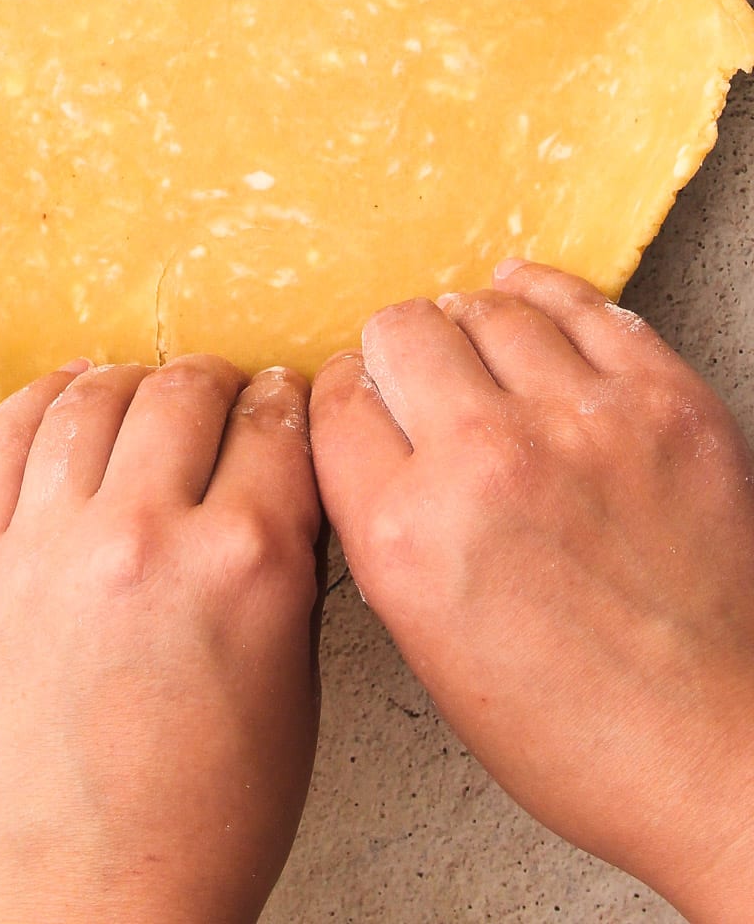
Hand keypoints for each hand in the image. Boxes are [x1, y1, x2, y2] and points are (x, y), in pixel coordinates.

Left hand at [0, 355, 324, 923]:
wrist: (90, 904)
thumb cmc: (205, 817)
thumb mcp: (291, 680)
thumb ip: (288, 560)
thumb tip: (274, 464)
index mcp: (243, 565)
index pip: (273, 425)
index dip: (282, 400)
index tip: (278, 397)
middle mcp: (142, 538)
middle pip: (181, 394)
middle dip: (211, 383)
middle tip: (214, 393)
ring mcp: (43, 550)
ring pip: (87, 401)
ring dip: (125, 384)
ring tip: (137, 393)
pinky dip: (36, 405)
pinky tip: (61, 397)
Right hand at [310, 261, 753, 922]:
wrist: (714, 754)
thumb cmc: (572, 726)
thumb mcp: (422, 639)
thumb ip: (381, 519)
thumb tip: (372, 422)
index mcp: (405, 534)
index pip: (337, 399)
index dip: (349, 395)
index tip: (368, 400)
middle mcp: (484, 462)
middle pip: (401, 332)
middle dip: (400, 352)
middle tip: (423, 376)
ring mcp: (580, 423)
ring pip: (487, 305)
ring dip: (474, 326)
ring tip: (483, 350)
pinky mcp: (665, 402)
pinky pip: (583, 301)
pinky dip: (546, 296)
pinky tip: (531, 304)